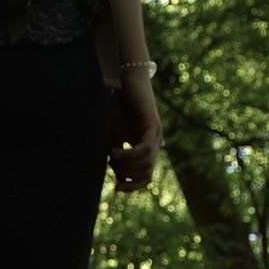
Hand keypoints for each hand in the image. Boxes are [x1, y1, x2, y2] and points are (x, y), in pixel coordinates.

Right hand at [109, 78, 162, 192]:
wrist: (125, 81)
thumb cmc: (118, 107)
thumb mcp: (115, 136)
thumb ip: (117, 156)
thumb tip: (116, 177)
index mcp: (148, 147)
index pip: (146, 177)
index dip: (133, 186)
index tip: (116, 188)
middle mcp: (156, 142)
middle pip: (146, 173)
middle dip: (126, 174)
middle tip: (111, 163)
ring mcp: (156, 133)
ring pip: (147, 163)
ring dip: (127, 165)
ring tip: (112, 155)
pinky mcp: (152, 124)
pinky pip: (146, 149)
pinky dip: (130, 155)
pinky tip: (117, 151)